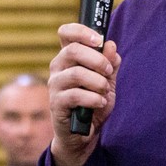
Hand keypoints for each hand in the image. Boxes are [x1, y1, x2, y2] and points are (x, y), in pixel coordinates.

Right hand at [48, 22, 119, 165]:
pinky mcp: (56, 104)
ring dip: (97, 81)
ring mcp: (55, 85)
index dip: (81, 31)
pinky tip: (99, 103)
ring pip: (75, 73)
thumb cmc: (94, 103)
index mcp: (69, 57)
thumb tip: (111, 45)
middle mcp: (58, 67)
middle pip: (72, 50)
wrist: (85, 135)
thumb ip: (110, 64)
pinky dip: (93, 98)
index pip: (66, 33)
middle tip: (109, 71)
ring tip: (105, 91)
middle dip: (96, 59)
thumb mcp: (108, 81)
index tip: (99, 39)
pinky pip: (75, 95)